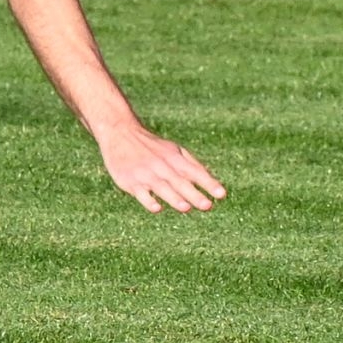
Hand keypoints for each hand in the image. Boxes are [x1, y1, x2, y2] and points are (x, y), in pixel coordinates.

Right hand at [98, 124, 226, 213]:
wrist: (121, 133)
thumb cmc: (153, 146)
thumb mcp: (173, 150)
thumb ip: (191, 164)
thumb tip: (210, 180)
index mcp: (175, 158)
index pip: (196, 172)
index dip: (209, 184)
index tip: (222, 195)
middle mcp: (162, 166)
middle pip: (180, 182)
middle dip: (194, 194)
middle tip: (207, 205)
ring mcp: (145, 174)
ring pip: (162, 188)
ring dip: (174, 198)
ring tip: (186, 208)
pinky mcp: (130, 181)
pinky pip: (141, 193)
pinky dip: (149, 201)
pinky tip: (158, 208)